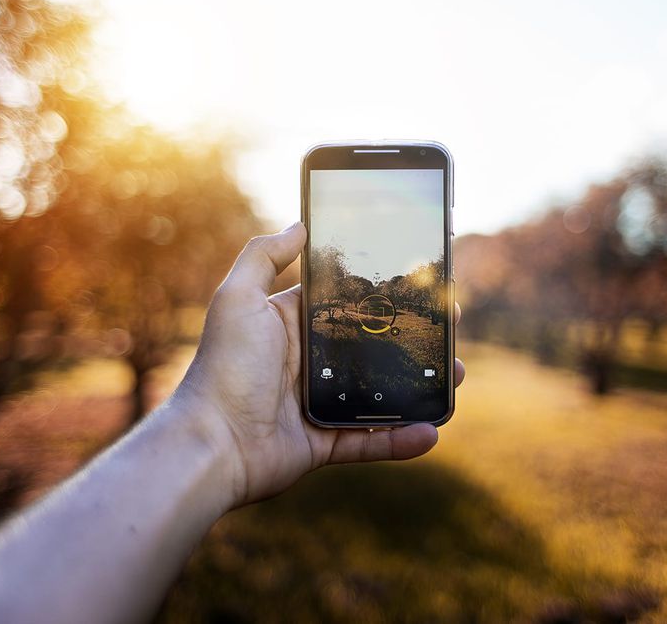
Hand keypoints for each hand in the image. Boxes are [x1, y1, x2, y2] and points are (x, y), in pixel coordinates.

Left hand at [178, 222, 464, 504]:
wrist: (210, 443)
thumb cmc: (223, 366)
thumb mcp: (237, 298)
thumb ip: (264, 256)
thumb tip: (299, 222)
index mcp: (293, 327)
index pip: (347, 303)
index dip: (384, 293)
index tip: (420, 283)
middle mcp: (308, 363)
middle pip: (373, 346)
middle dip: (413, 336)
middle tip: (449, 325)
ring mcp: (319, 405)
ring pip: (382, 393)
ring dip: (421, 386)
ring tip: (456, 374)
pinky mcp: (324, 443)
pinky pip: (371, 441)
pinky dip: (402, 439)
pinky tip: (432, 432)